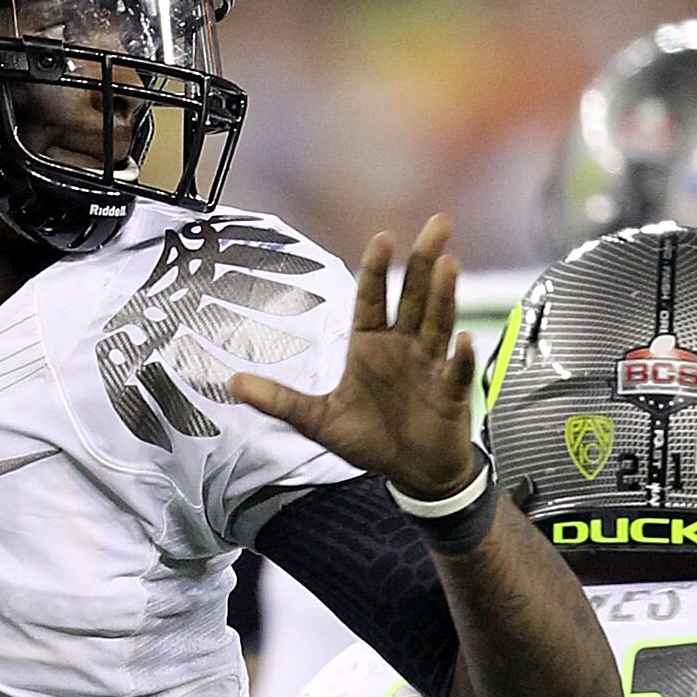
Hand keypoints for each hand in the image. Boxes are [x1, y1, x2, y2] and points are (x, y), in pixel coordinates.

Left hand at [229, 214, 475, 502]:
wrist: (410, 472)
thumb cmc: (368, 440)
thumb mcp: (317, 421)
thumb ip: (279, 400)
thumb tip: (232, 383)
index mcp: (371, 344)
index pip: (372, 299)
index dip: (376, 270)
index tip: (382, 238)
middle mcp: (404, 346)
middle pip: (415, 296)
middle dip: (424, 261)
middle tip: (438, 224)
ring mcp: (431, 365)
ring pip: (438, 324)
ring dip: (443, 296)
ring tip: (448, 265)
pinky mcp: (451, 393)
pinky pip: (456, 372)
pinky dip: (462, 358)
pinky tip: (464, 340)